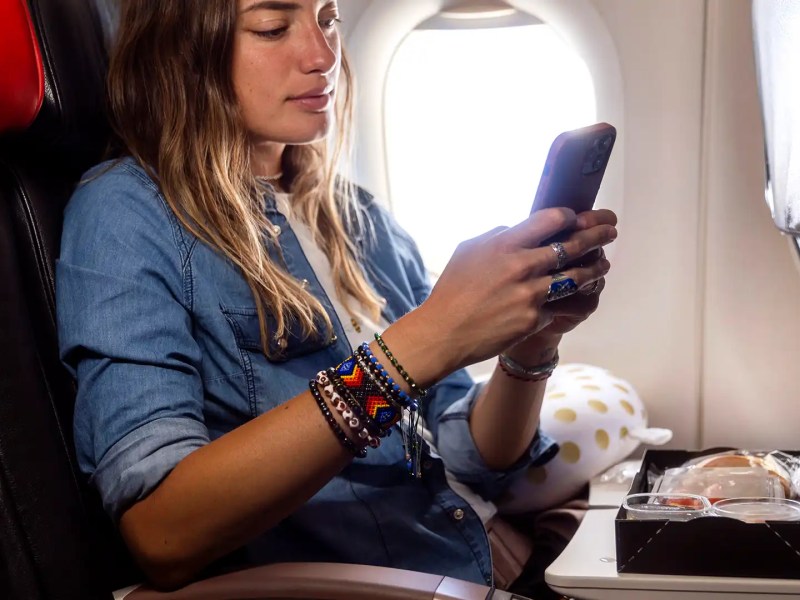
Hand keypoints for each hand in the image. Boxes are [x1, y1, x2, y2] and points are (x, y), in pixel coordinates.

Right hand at [392, 207, 616, 382]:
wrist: (444, 333)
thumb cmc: (451, 291)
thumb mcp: (467, 251)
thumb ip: (495, 237)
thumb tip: (515, 228)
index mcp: (504, 245)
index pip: (549, 220)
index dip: (568, 216)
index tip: (575, 217)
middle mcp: (521, 266)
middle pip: (572, 246)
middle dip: (596, 236)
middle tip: (610, 231)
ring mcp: (530, 294)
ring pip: (576, 277)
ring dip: (594, 269)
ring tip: (603, 264)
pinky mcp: (535, 319)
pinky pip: (561, 306)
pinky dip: (572, 300)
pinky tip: (582, 297)